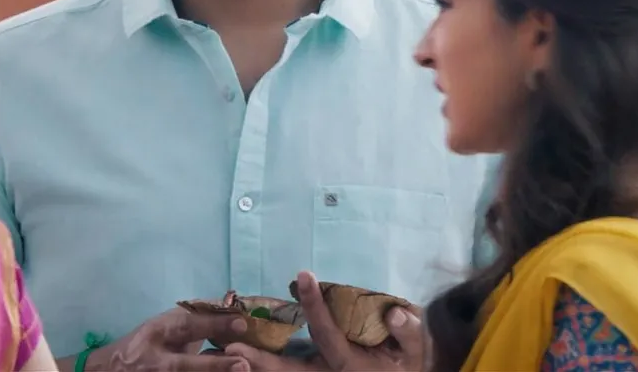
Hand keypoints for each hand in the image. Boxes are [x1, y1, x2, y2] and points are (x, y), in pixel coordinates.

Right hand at [100, 307, 253, 371]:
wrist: (112, 370)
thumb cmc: (144, 343)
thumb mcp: (163, 327)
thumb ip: (193, 323)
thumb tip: (230, 313)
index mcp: (157, 332)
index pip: (187, 327)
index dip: (213, 325)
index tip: (242, 324)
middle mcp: (155, 360)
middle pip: (184, 365)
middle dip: (214, 365)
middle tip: (242, 364)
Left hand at [227, 272, 428, 371]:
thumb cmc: (408, 362)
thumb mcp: (416, 350)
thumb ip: (409, 333)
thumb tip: (394, 313)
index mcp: (351, 366)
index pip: (328, 333)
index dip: (315, 305)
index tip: (304, 274)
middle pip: (289, 371)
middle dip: (260, 361)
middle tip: (231, 348)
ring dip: (253, 366)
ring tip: (221, 352)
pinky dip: (261, 367)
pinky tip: (237, 357)